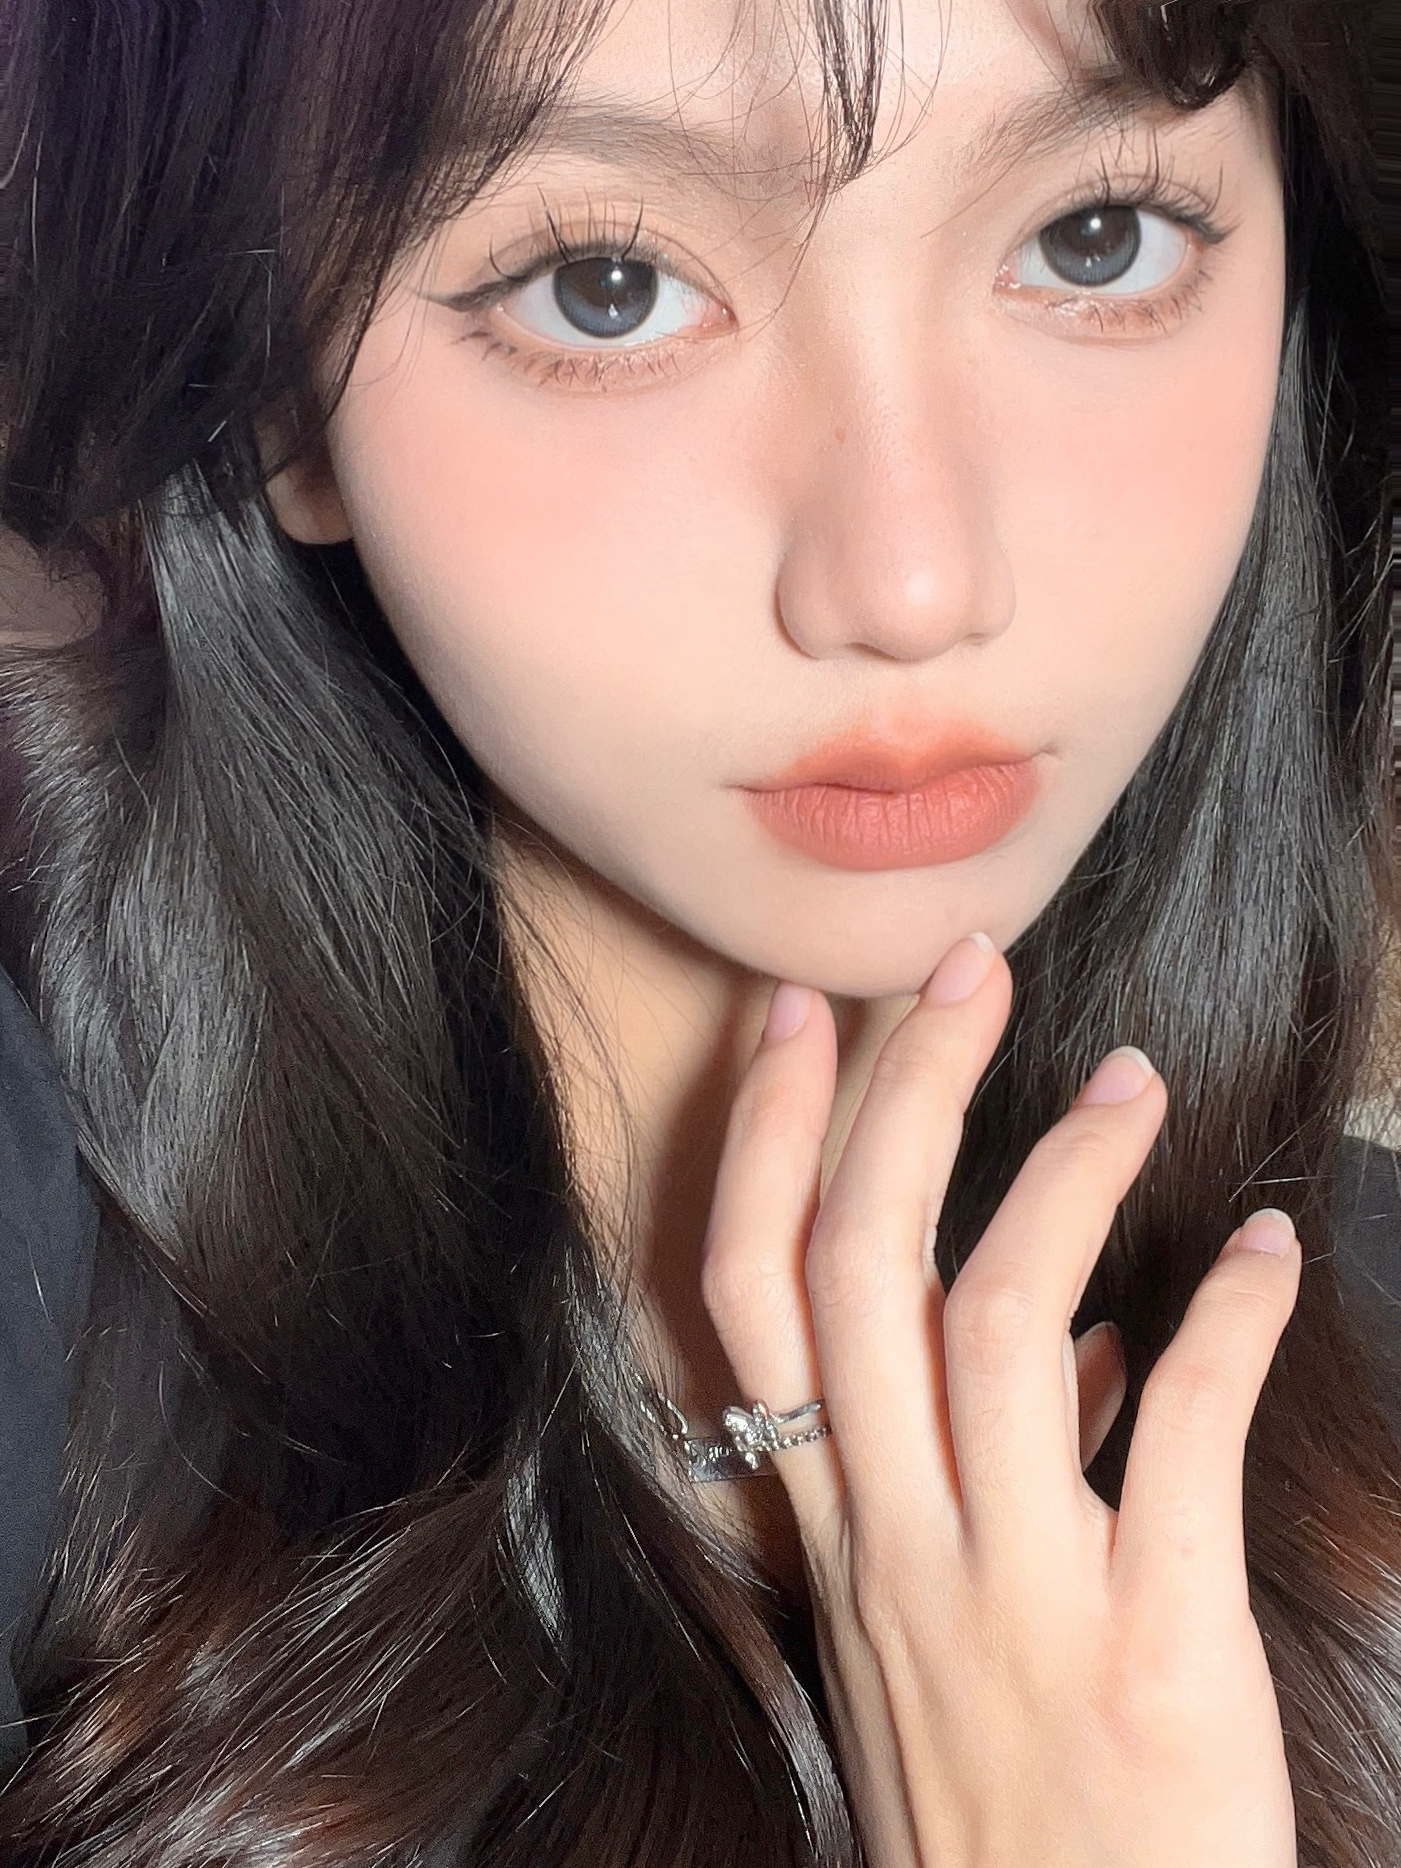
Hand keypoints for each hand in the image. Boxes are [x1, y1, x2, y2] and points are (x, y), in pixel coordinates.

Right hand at [700, 935, 1298, 1867]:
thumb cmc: (1009, 1816)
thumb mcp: (942, 1644)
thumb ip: (989, 1482)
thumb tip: (1085, 1344)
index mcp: (843, 1533)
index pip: (751, 1299)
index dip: (766, 1143)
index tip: (798, 1019)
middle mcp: (899, 1543)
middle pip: (857, 1268)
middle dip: (902, 1096)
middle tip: (963, 969)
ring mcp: (1012, 1596)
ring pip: (994, 1323)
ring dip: (1065, 1175)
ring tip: (1127, 1082)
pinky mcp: (1146, 1650)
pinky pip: (1183, 1442)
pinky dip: (1229, 1323)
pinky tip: (1263, 1249)